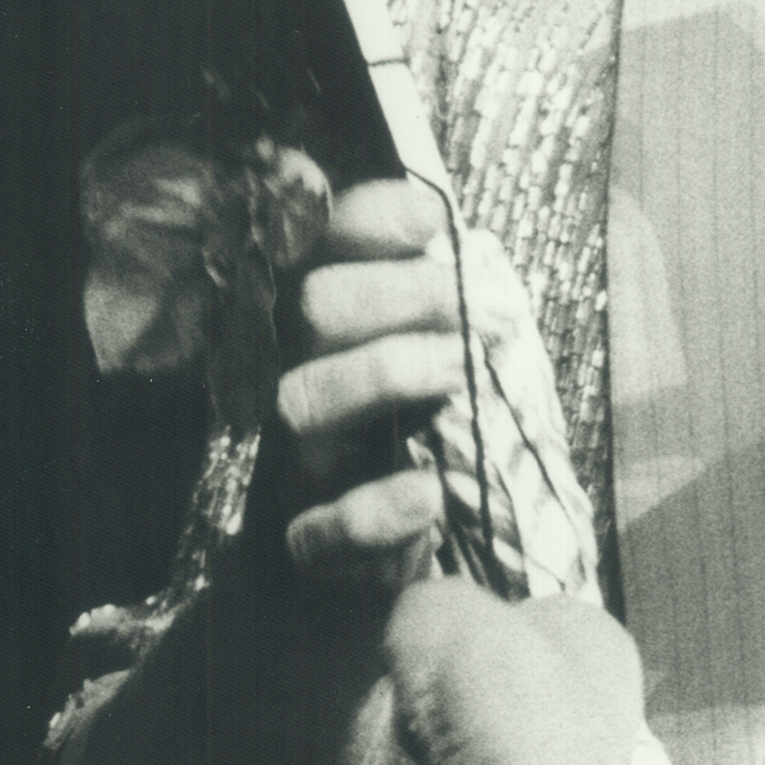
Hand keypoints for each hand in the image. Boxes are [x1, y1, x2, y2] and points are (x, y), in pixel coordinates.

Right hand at [270, 175, 464, 585]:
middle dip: (402, 293)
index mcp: (314, 327)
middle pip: (314, 308)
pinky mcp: (311, 548)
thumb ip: (416, 285)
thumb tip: (426, 208)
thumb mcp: (426, 352)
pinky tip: (426, 494)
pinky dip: (375, 512)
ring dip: (390, 371)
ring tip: (457, 371)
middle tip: (476, 307)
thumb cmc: (419, 431)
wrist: (414, 557)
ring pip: (303, 400)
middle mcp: (288, 381)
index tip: (434, 222)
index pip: (314, 244)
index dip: (366, 220)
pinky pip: (320, 533)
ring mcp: (292, 462)